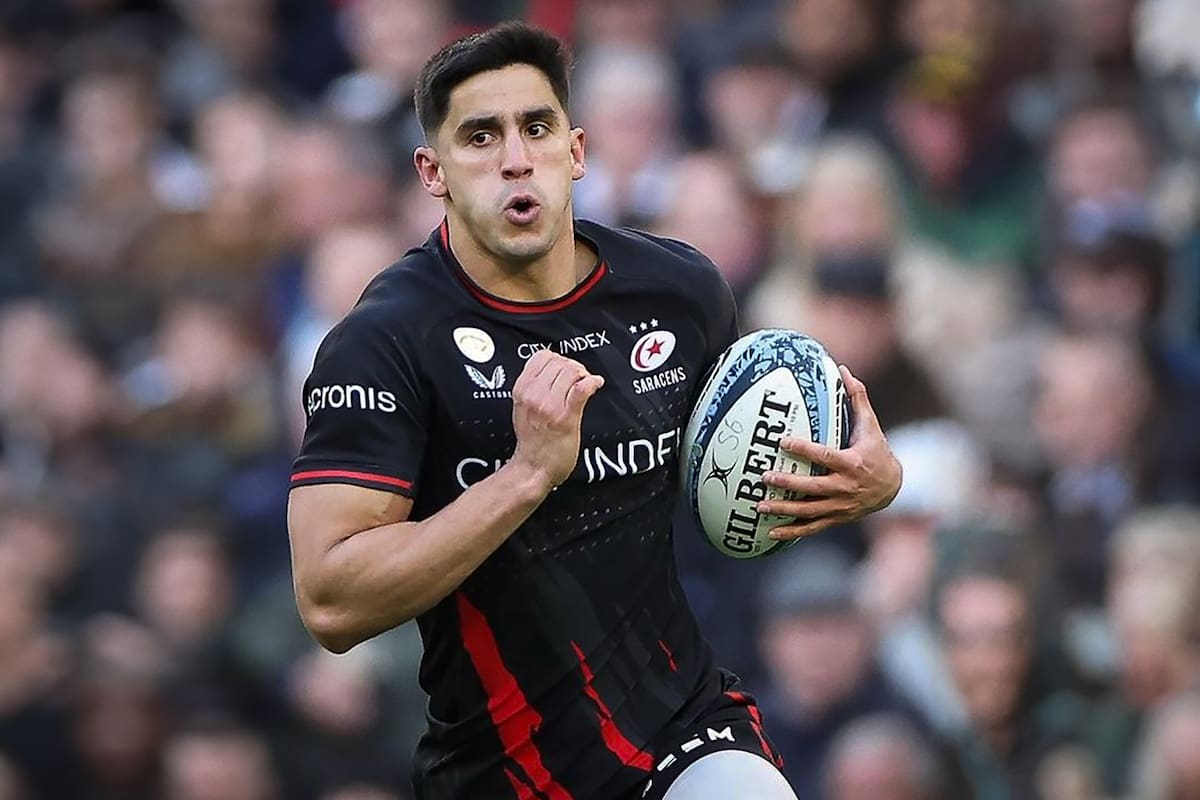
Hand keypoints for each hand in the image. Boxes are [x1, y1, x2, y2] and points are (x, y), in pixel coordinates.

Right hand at [509, 350, 604, 492]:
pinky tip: (596, 384)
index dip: (558, 359)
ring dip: (584, 374)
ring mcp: (550, 406)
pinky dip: (592, 382)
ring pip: (572, 371)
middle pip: (560, 362)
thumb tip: (552, 369)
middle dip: (574, 366)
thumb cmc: (531, 440)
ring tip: (586, 384)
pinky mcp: (566, 418)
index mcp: (522, 389)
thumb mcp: (522, 407)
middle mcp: (534, 395)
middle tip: (579, 379)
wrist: (533, 468)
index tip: (565, 369)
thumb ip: (533, 386)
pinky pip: (582, 389)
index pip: (542, 356)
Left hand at [757, 365, 900, 539]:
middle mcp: (846, 487)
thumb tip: (844, 369)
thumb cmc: (877, 451)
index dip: (804, 449)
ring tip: (760, 506)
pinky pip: (812, 528)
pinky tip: (770, 533)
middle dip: (788, 483)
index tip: (782, 441)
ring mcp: (841, 506)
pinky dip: (792, 532)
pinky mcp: (837, 518)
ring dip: (784, 510)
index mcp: (853, 463)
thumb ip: (857, 398)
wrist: (893, 487)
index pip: (825, 456)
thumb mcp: (871, 425)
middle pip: (814, 488)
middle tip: (765, 477)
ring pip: (809, 511)